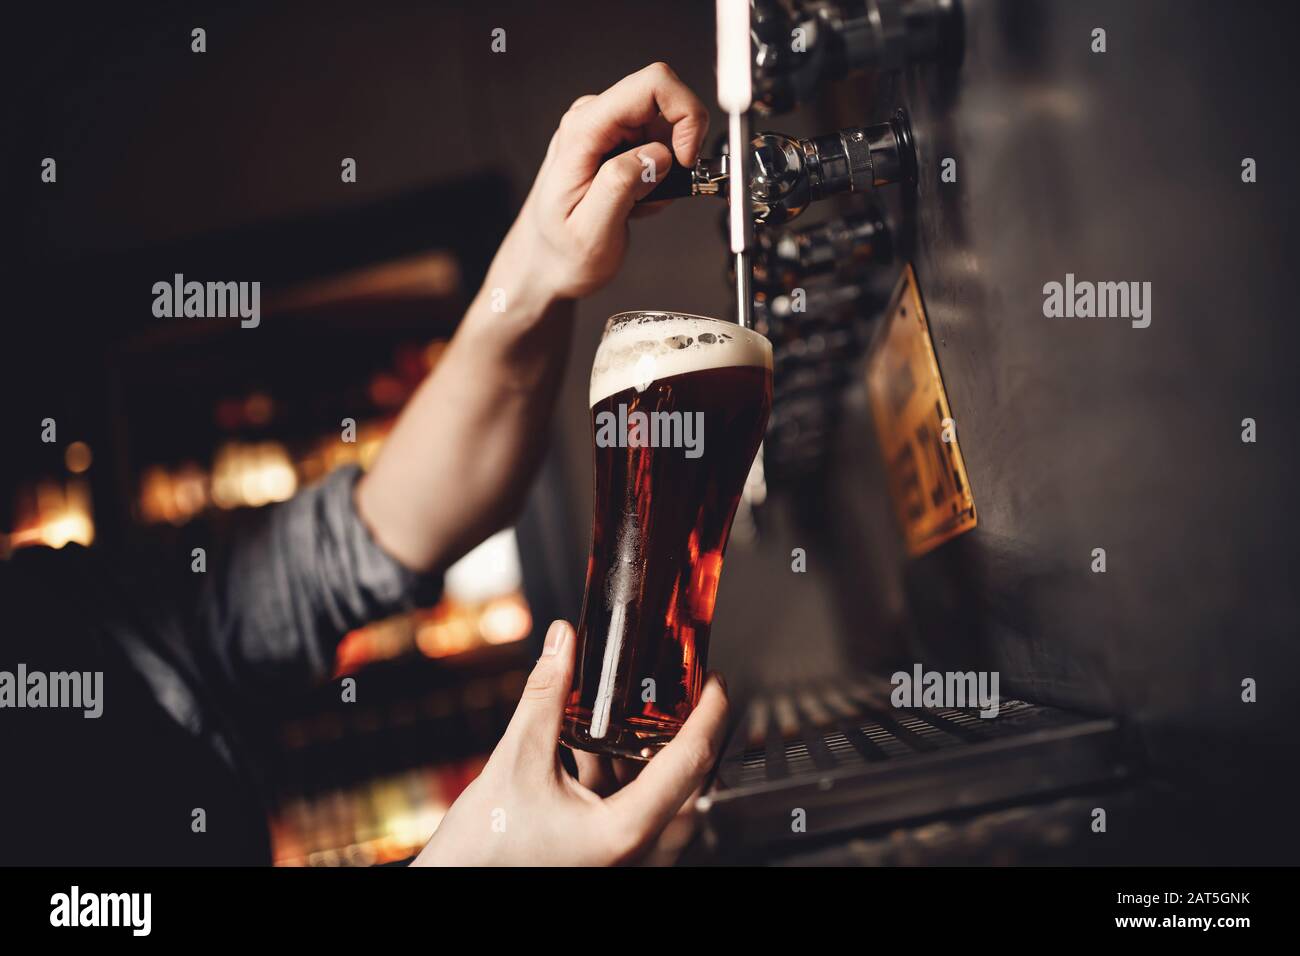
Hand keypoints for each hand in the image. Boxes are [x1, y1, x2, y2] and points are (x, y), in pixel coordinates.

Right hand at [411, 620, 728, 865]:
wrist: (452, 892)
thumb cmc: (482, 853)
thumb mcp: (515, 761)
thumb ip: (544, 698)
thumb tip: (563, 644)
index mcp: (625, 831)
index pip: (690, 763)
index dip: (709, 715)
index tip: (714, 683)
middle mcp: (635, 853)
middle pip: (688, 784)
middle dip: (687, 733)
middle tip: (687, 694)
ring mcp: (623, 860)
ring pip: (661, 801)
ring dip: (652, 756)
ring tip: (637, 715)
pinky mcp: (605, 858)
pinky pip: (633, 813)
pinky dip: (624, 778)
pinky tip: (596, 749)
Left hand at [495, 61, 709, 305]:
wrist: (544, 263)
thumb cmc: (561, 252)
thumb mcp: (591, 231)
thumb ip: (621, 185)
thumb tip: (658, 153)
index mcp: (583, 131)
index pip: (652, 85)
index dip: (684, 115)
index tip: (686, 158)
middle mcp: (593, 119)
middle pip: (664, 100)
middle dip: (679, 148)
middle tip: (662, 190)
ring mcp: (605, 130)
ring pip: (666, 126)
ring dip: (669, 169)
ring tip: (641, 203)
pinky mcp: (615, 143)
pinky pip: (658, 144)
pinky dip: (660, 176)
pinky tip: (637, 201)